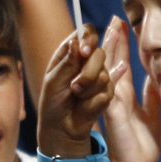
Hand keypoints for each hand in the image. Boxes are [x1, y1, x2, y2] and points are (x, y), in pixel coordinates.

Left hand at [37, 24, 112, 157]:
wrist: (61, 128)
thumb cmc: (53, 103)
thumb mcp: (53, 81)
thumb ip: (66, 62)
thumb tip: (76, 42)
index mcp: (72, 53)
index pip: (87, 33)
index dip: (89, 38)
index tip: (85, 50)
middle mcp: (87, 61)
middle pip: (99, 53)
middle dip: (88, 72)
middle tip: (74, 87)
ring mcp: (100, 76)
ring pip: (104, 75)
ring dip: (87, 90)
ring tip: (76, 98)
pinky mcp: (108, 92)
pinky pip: (107, 92)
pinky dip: (92, 102)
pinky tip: (84, 106)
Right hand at [100, 17, 160, 161]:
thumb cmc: (142, 145)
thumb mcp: (152, 112)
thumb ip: (151, 94)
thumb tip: (158, 75)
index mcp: (123, 95)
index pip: (119, 62)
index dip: (120, 43)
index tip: (122, 23)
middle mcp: (113, 96)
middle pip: (109, 62)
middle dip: (111, 40)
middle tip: (113, 19)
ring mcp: (110, 105)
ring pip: (105, 72)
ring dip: (108, 52)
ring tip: (111, 31)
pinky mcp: (112, 116)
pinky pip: (110, 93)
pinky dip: (113, 79)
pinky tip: (120, 64)